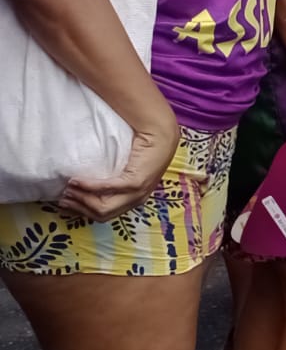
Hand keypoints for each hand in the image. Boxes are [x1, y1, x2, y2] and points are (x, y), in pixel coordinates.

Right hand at [56, 111, 178, 221]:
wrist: (159, 134)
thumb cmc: (140, 150)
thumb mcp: (125, 171)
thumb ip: (111, 182)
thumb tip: (82, 188)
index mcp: (133, 200)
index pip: (104, 215)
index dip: (83, 212)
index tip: (65, 205)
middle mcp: (137, 200)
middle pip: (101, 214)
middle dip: (79, 208)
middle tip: (62, 198)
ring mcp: (138, 192)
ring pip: (103, 206)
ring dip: (81, 200)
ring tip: (67, 190)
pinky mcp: (137, 182)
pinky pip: (108, 189)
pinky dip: (89, 187)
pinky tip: (76, 181)